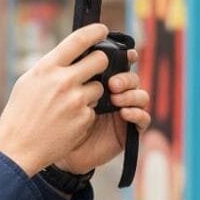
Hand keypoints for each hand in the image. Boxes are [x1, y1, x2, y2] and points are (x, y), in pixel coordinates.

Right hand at [0, 23, 111, 176]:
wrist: (18, 148)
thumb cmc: (20, 114)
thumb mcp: (28, 82)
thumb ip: (50, 67)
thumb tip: (70, 55)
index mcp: (47, 68)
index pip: (78, 40)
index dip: (94, 32)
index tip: (102, 29)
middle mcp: (63, 81)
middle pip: (100, 60)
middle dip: (100, 63)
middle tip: (95, 68)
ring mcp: (76, 101)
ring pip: (99, 87)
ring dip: (90, 93)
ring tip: (69, 104)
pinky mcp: (84, 119)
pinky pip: (93, 109)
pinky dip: (85, 113)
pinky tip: (68, 120)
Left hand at [56, 49, 150, 173]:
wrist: (56, 148)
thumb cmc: (56, 118)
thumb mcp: (61, 92)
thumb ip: (72, 74)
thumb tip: (77, 50)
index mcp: (102, 81)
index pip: (120, 64)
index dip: (126, 56)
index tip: (127, 54)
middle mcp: (116, 94)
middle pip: (132, 78)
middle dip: (125, 77)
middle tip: (112, 84)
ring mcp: (124, 111)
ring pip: (141, 96)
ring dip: (132, 94)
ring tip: (116, 99)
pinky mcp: (129, 130)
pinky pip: (143, 119)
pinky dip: (137, 114)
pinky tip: (124, 113)